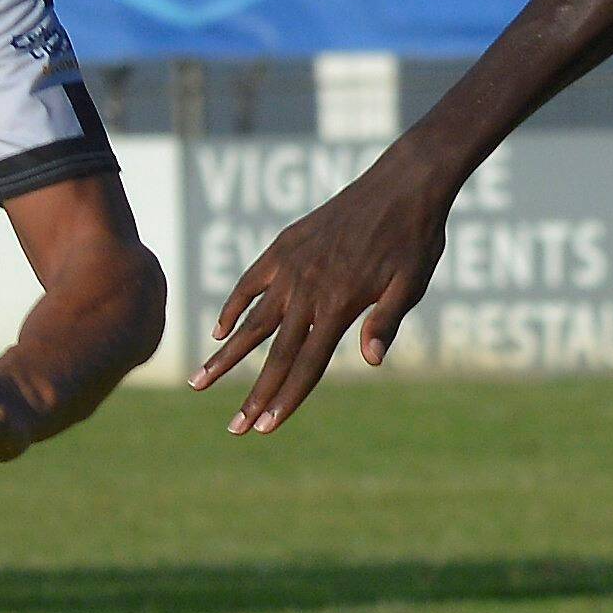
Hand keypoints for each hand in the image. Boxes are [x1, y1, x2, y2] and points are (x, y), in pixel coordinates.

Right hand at [186, 165, 451, 432]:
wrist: (401, 184)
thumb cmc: (413, 239)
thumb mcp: (410, 283)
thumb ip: (385, 321)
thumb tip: (371, 361)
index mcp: (340, 305)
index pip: (307, 365)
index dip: (285, 400)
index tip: (264, 428)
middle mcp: (308, 290)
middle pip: (274, 354)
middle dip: (253, 395)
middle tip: (233, 428)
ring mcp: (291, 267)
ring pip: (251, 322)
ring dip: (225, 356)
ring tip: (199, 382)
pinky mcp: (284, 247)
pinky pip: (249, 282)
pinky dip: (232, 307)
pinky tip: (219, 331)